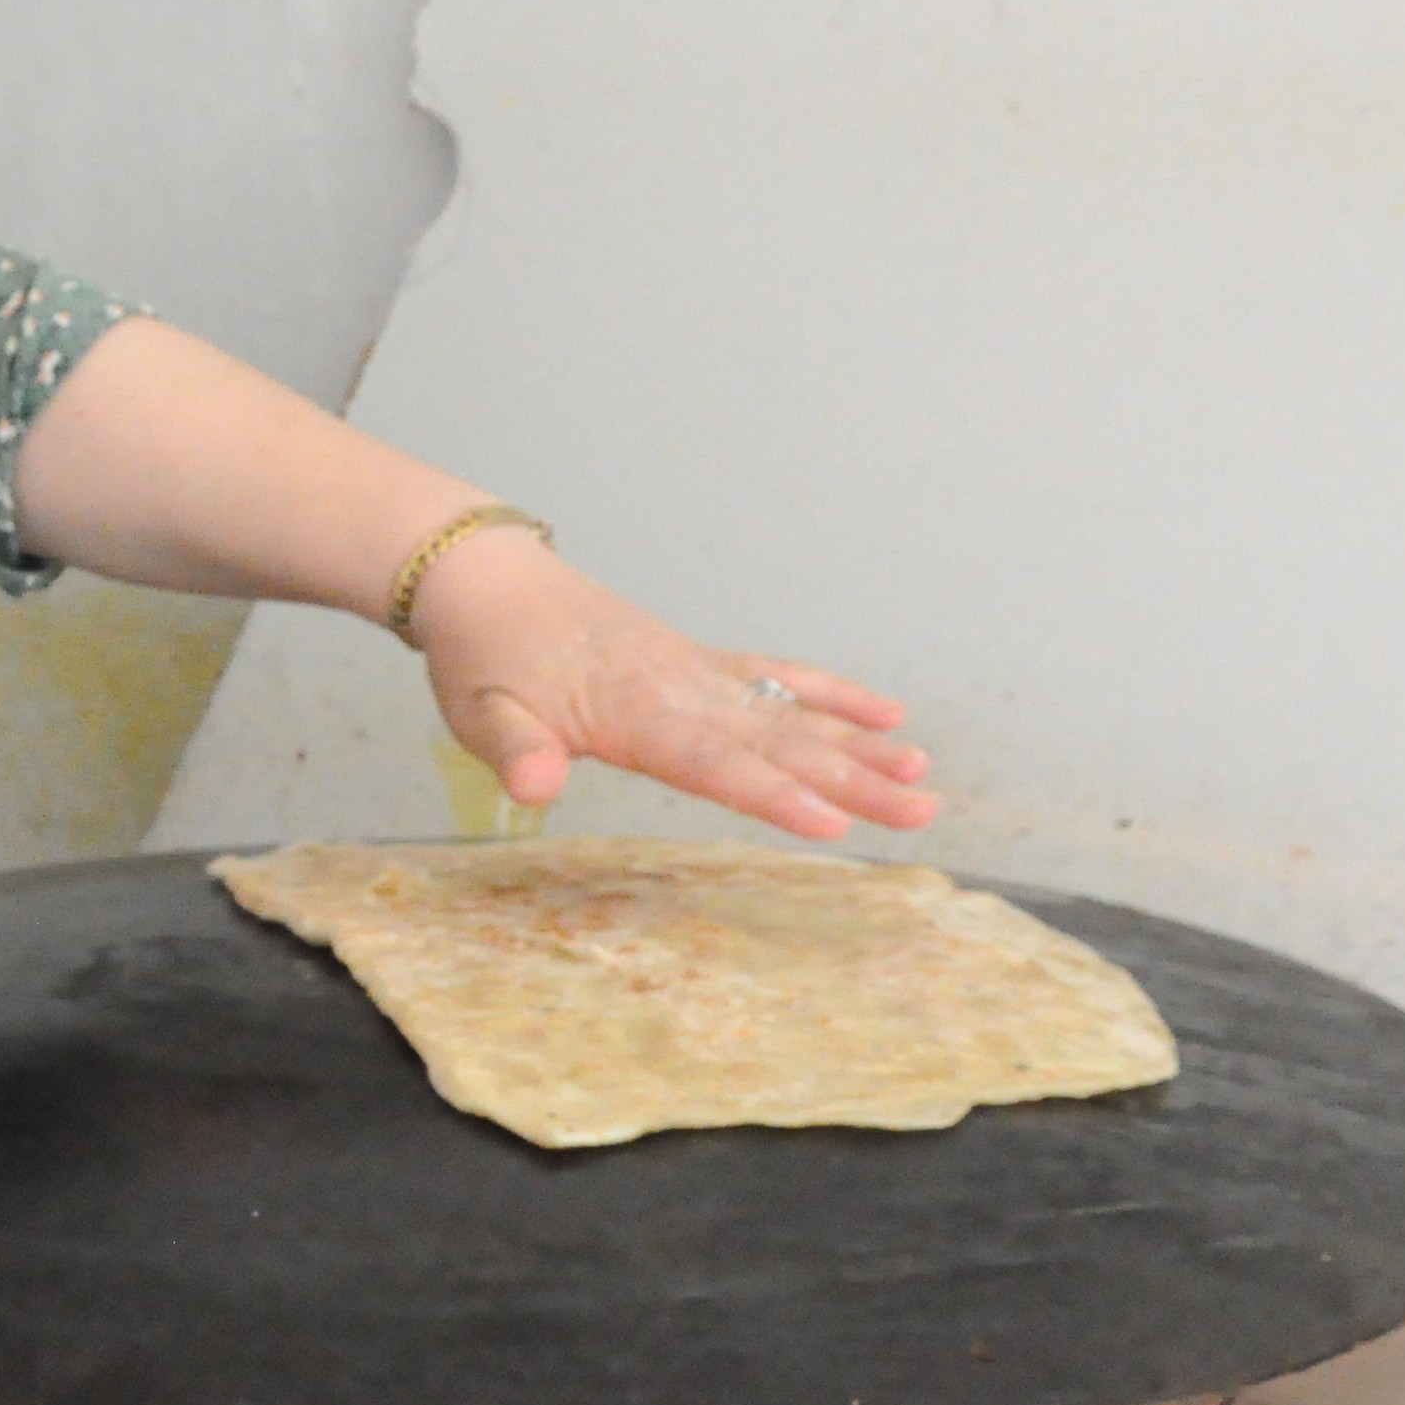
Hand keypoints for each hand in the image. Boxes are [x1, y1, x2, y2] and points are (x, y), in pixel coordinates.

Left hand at [408, 529, 935, 840]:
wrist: (484, 579)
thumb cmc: (482, 657)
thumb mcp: (480, 713)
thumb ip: (517, 752)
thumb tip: (538, 787)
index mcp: (633, 711)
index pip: (715, 762)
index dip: (774, 796)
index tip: (834, 824)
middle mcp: (681, 689)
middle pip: (778, 742)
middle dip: (853, 780)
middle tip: (921, 812)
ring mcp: (698, 671)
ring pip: (792, 714)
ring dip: (860, 747)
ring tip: (924, 777)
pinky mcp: (700, 662)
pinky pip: (778, 677)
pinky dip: (832, 695)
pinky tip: (886, 716)